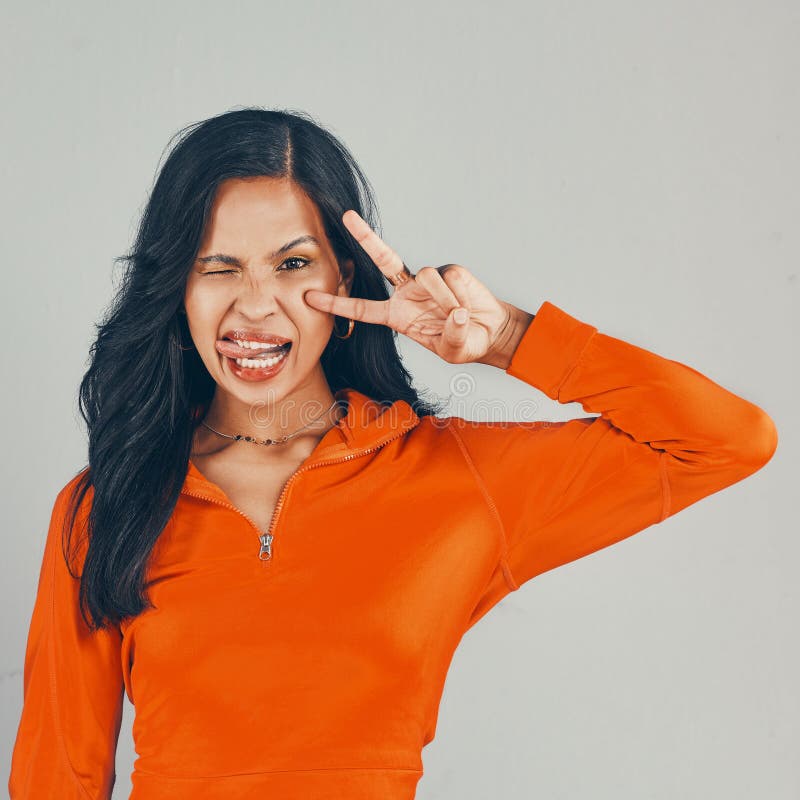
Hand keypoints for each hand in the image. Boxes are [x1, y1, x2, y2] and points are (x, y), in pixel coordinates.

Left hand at [304, 210, 515, 364]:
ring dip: (443, 299)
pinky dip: (460, 293)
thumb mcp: (454, 350)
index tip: (310, 297)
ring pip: (426, 276)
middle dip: (366, 237)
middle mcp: (407, 292)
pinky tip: (468, 302)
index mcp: (397, 315)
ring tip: (458, 314)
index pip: (361, 308)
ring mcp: (427, 279)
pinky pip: (450, 276)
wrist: (491, 331)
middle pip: (383, 260)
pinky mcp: (450, 270)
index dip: (336, 304)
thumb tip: (456, 314)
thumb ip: (452, 337)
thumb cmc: (465, 343)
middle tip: (347, 216)